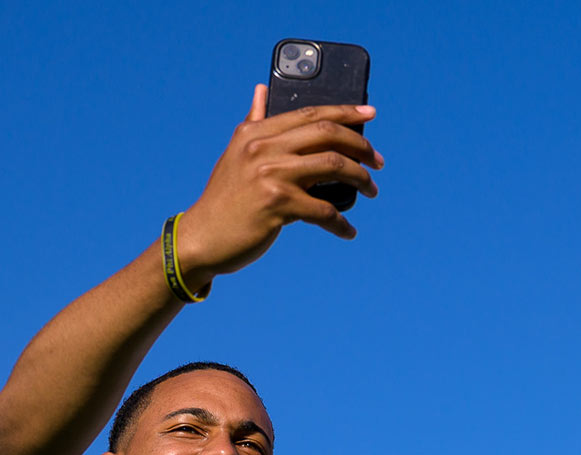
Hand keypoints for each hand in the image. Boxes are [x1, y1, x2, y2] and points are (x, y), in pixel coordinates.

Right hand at [176, 86, 384, 286]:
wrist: (202, 237)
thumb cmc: (225, 198)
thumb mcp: (235, 153)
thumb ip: (253, 121)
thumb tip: (261, 89)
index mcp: (256, 131)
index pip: (311, 113)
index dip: (345, 111)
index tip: (371, 114)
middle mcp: (263, 147)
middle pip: (328, 134)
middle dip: (361, 146)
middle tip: (378, 162)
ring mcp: (270, 175)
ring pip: (335, 166)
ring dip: (361, 179)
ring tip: (372, 191)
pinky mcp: (277, 204)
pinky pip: (325, 211)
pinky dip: (342, 224)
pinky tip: (348, 231)